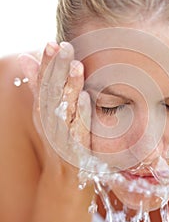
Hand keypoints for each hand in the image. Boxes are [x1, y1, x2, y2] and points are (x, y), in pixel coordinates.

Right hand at [18, 42, 91, 174]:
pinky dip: (82, 115)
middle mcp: (50, 122)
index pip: (43, 84)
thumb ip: (39, 85)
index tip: (51, 43)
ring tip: (77, 67)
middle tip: (65, 46)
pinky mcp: (76, 151)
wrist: (65, 178)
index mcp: (44, 111)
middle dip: (57, 70)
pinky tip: (87, 98)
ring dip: (71, 88)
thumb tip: (26, 57)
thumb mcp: (46, 112)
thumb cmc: (59, 139)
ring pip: (65, 109)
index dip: (46, 64)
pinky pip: (79, 131)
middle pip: (52, 93)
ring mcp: (63, 137)